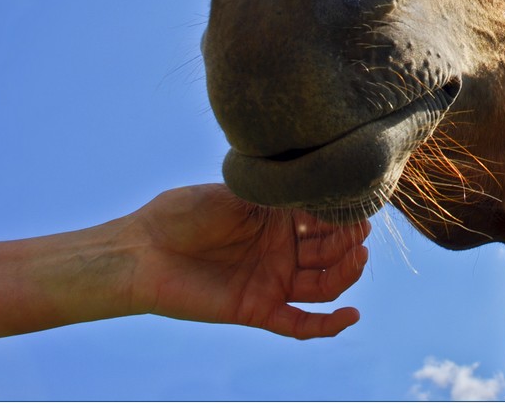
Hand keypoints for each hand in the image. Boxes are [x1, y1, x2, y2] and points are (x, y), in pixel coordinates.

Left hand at [125, 184, 369, 338]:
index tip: (361, 205)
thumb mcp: (233, 192)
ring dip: (346, 274)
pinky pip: (300, 323)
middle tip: (361, 231)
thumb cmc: (182, 213)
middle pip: (329, 251)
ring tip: (360, 258)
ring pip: (323, 284)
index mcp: (277, 218)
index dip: (343, 216)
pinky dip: (327, 326)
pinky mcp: (258, 309)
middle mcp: (281, 250)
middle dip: (349, 242)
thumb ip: (274, 192)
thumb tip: (315, 179)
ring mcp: (272, 280)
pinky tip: (351, 317)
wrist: (142, 250)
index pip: (323, 219)